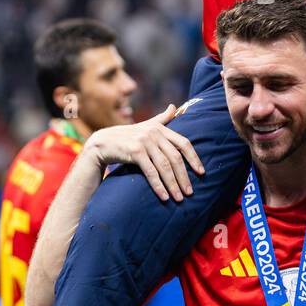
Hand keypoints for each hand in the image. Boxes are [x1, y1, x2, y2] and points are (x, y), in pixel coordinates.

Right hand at [86, 105, 204, 202]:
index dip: (194, 158)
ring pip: (164, 166)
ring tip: (179, 198)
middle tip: (190, 192)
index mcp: (160, 128)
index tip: (201, 173)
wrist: (104, 142)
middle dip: (184, 176)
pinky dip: (159, 186)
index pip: (184, 143)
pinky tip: (164, 196)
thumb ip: (162, 119)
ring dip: (173, 184)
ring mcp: (144, 141)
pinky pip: (151, 172)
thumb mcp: (146, 125)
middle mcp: (154, 133)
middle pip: (175, 158)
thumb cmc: (128, 136)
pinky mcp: (135, 151)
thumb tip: (175, 107)